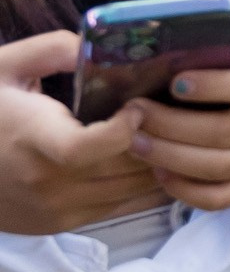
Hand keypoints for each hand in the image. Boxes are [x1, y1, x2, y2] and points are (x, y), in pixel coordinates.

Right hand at [0, 32, 161, 232]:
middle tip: (171, 113)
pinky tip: (150, 160)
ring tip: (168, 134)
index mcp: (32, 139)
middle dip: (156, 140)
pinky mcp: (62, 224)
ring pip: (130, 192)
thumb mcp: (6, 66)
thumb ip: (54, 49)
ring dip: (156, 164)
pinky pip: (118, 208)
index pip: (88, 148)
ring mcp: (56, 208)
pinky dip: (141, 186)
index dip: (124, 129)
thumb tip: (102, 47)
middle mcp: (46, 181)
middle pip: (124, 169)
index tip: (137, 105)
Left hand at [126, 24, 229, 213]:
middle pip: (221, 133)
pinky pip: (216, 199)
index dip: (213, 86)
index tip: (175, 82)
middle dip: (171, 125)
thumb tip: (175, 13)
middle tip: (134, 115)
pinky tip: (159, 173)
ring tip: (134, 142)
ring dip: (168, 156)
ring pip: (213, 167)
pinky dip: (185, 190)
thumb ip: (221, 27)